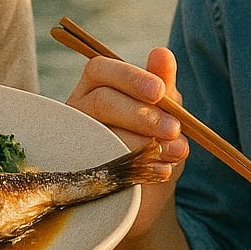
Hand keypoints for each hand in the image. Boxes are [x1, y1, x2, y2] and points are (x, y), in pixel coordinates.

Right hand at [66, 46, 187, 237]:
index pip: (100, 69)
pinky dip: (139, 166)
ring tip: (175, 152)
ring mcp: (75, 141)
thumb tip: (162, 53)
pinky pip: (103, 164)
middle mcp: (78, 110)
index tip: (159, 91)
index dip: (130, 77)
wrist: (147, 197)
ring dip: (144, 142)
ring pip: (101, 133)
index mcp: (95, 87)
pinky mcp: (79, 171)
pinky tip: (162, 171)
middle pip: (102, 101)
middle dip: (143, 115)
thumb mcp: (164, 113)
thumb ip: (163, 84)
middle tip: (174, 129)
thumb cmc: (153, 143)